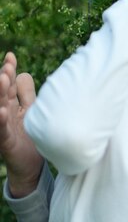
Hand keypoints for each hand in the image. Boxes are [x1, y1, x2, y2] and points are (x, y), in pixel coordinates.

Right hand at [0, 52, 43, 197]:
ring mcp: (4, 127)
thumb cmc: (31, 135)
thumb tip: (22, 73)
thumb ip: (27, 93)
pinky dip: (1, 120)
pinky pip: (1, 130)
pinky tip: (2, 111)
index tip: (10, 56)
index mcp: (12, 104)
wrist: (32, 165)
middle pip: (2, 92)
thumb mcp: (31, 110)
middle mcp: (5, 113)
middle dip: (3, 78)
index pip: (9, 84)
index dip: (9, 70)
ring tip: (2, 79)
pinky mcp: (6, 141)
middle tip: (6, 67)